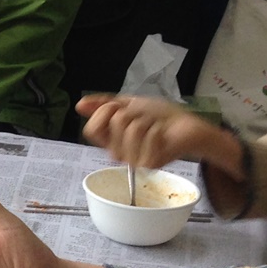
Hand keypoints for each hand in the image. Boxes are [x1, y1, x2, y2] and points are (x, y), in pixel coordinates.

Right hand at [76, 95, 243, 175]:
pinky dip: (159, 128)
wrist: (186, 126)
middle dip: (132, 111)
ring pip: (132, 127)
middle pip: (115, 121)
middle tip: (143, 117)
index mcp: (108, 140)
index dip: (104, 111)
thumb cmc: (159, 116)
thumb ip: (103, 104)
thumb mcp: (128, 104)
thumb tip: (79, 105)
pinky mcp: (148, 163)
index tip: (119, 108)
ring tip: (154, 126)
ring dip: (147, 119)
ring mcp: (132, 161)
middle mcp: (116, 153)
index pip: (91, 129)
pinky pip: (148, 135)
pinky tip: (162, 134)